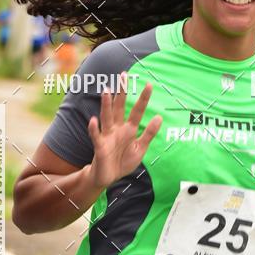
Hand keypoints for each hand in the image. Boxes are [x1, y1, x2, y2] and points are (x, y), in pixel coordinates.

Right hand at [86, 73, 161, 189]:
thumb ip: (149, 133)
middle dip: (122, 92)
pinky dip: (94, 129)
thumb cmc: (123, 162)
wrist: (109, 177)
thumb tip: (159, 116)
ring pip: (107, 117)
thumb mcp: (140, 148)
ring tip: (107, 91)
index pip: (137, 111)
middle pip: (119, 107)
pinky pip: (96, 136)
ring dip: (106, 105)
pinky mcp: (99, 146)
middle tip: (124, 76)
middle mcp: (117, 129)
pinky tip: (94, 120)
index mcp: (128, 129)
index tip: (149, 85)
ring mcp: (107, 136)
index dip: (143, 99)